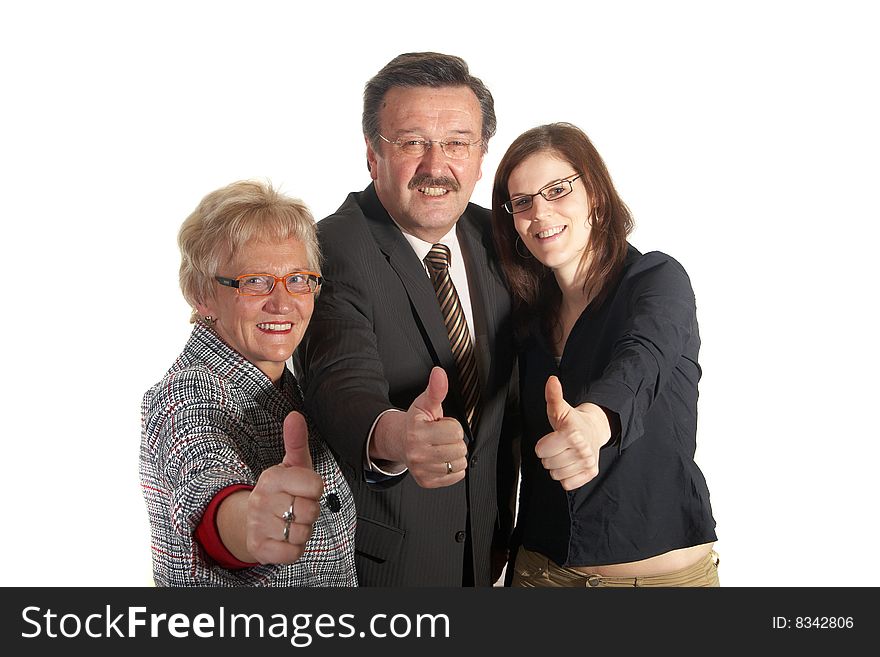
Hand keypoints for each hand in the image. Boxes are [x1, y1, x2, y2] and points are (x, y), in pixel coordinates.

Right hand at [245, 411, 324, 563]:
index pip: (315, 486)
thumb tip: (295, 416)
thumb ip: (296, 441)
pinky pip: (292, 553)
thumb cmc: (282, 490)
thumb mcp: (292, 465)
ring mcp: (257, 524)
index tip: (305, 490)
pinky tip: (285, 537)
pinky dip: (294, 549)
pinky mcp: (258, 547)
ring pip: (302, 533)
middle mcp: (261, 499)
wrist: (253, 519)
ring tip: (290, 521)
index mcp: (271, 477)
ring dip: (302, 531)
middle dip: (310, 512)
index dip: (316, 491)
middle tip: (297, 507)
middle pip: (310, 511)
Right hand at [402, 367, 467, 487]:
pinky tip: (441, 459)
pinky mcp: (426, 481)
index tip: (440, 425)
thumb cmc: (416, 423)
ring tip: (441, 447)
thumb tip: (439, 373)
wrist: (400, 442)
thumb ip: (436, 389)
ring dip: (454, 455)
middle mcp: (417, 453)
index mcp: (417, 432)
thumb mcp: (425, 403)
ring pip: (458, 464)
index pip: (455, 431)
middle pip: (458, 449)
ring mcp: (421, 470)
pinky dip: (453, 469)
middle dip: (454, 440)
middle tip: (441, 437)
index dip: (451, 425)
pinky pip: (456, 476)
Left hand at [535, 376, 610, 490]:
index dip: (542, 444)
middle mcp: (582, 449)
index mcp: (572, 434)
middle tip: (559, 446)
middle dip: (549, 455)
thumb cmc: (572, 421)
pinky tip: (571, 464)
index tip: (552, 438)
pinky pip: (567, 484)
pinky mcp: (591, 473)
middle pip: (548, 464)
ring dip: (557, 466)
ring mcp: (588, 462)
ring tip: (564, 453)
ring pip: (556, 475)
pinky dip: (566, 477)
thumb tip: (552, 380)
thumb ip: (553, 395)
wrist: (593, 429)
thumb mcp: (559, 408)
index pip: (541, 451)